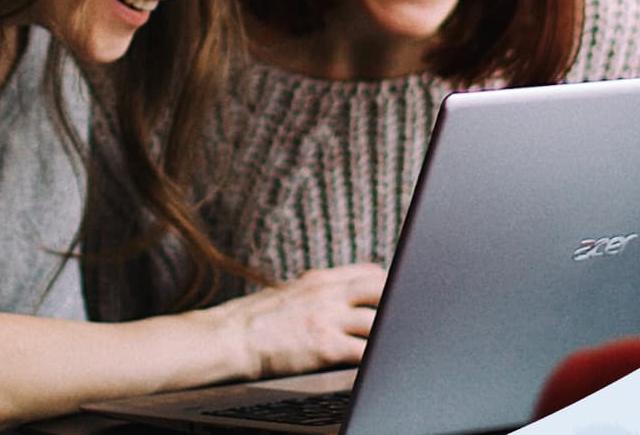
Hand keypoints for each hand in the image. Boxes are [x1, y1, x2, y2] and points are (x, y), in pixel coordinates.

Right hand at [207, 263, 385, 379]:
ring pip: (379, 321)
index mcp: (319, 279)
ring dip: (391, 335)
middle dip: (399, 305)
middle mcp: (327, 293)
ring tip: (402, 346)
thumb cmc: (253, 320)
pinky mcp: (325, 346)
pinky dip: (378, 359)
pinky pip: (365, 352)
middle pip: (382, 290)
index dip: (390, 286)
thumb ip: (317, 293)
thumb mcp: (289, 293)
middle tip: (411, 321)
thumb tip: (340, 298)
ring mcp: (327, 319)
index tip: (401, 298)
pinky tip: (383, 366)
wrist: (228, 338)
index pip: (369, 272)